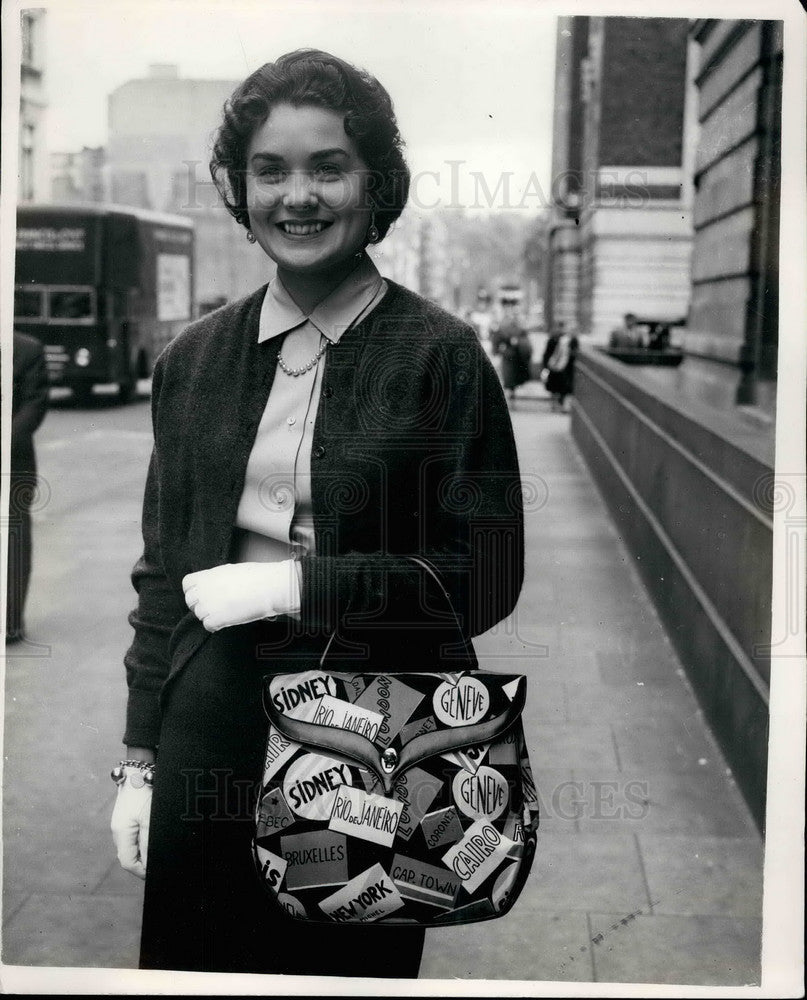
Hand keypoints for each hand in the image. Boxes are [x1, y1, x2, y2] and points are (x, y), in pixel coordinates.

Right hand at [111, 777, 151, 879]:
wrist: (140, 769)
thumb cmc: (145, 793)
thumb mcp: (149, 820)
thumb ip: (148, 844)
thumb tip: (149, 865)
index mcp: (120, 833)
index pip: (127, 862)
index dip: (142, 871)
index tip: (156, 873)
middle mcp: (118, 830)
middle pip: (128, 856)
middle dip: (143, 863)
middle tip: (160, 863)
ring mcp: (121, 823)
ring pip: (131, 846)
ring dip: (143, 852)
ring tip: (159, 851)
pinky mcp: (127, 816)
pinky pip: (133, 835)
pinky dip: (143, 840)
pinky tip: (153, 837)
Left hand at [182, 561, 299, 631]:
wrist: (268, 587)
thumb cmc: (256, 577)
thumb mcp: (230, 571)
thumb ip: (216, 579)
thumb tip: (213, 586)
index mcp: (206, 576)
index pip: (187, 585)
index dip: (194, 590)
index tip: (203, 593)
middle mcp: (203, 590)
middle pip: (190, 601)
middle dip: (201, 604)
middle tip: (215, 605)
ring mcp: (208, 605)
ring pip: (200, 615)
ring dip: (210, 615)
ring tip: (226, 611)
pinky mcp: (216, 619)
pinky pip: (208, 626)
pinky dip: (217, 625)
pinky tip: (228, 619)